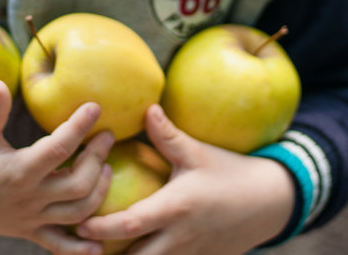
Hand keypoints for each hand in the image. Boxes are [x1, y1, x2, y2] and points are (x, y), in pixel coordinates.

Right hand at [0, 79, 113, 254]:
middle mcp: (31, 198)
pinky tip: (98, 246)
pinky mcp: (32, 231)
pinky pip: (61, 245)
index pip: (57, 149)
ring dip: (99, 193)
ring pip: (78, 215)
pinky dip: (81, 249)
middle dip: (97, 160)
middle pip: (78, 185)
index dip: (79, 127)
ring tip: (106, 168)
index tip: (95, 106)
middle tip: (108, 135)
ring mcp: (34, 219)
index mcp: (18, 172)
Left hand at [76, 105, 295, 254]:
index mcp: (175, 208)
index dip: (101, 228)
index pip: (129, 225)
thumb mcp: (198, 152)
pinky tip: (132, 251)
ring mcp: (189, 254)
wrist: (271, 202)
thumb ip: (168, 135)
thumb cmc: (230, 172)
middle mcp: (179, 238)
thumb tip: (145, 108)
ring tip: (98, 251)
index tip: (77, 224)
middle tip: (79, 245)